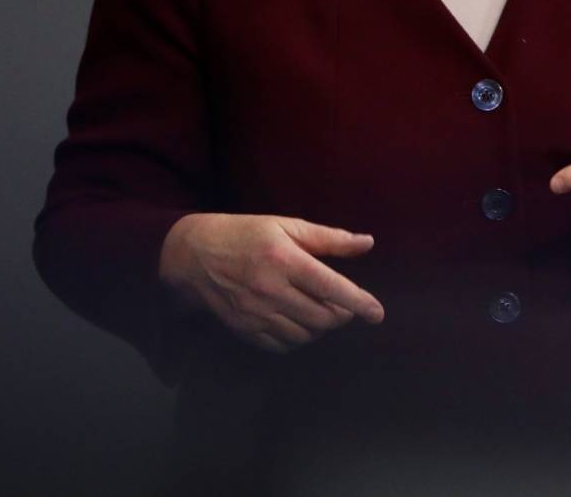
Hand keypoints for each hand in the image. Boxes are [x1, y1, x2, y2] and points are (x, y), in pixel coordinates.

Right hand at [159, 213, 384, 352]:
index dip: (359, 303)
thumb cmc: (245, 233)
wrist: (193, 254)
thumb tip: (367, 243)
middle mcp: (271, 290)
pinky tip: (298, 322)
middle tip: (343, 304)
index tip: (377, 314)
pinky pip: (281, 345)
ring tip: (320, 310)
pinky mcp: (243, 328)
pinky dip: (298, 338)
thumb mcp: (287, 225)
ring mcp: (256, 313)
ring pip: (305, 335)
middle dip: (341, 315)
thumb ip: (329, 238)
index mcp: (285, 260)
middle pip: (322, 317)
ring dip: (321, 327)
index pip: (332, 287)